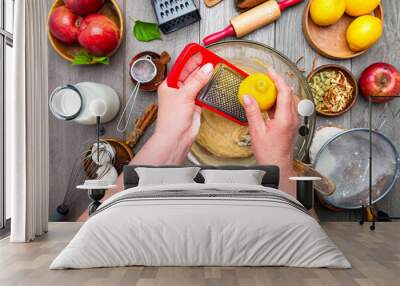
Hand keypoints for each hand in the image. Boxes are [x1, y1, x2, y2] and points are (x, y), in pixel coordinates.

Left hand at [131, 54, 213, 164]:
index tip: (200, 53)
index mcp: (169, 85)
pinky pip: (202, 94)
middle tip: (210, 59)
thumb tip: (207, 68)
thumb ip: (197, 81)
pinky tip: (213, 82)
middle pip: (190, 75)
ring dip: (205, 78)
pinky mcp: (194, 106)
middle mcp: (177, 91)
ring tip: (214, 68)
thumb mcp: (184, 95)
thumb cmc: (171, 120)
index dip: (190, 60)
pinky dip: (208, 88)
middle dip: (199, 67)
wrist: (176, 138)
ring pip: (197, 84)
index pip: (181, 68)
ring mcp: (186, 98)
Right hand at [242, 68, 298, 195]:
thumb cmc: (269, 154)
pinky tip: (267, 104)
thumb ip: (252, 112)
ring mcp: (293, 122)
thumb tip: (247, 97)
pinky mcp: (290, 126)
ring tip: (265, 89)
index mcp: (285, 118)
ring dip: (277, 93)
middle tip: (265, 78)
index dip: (277, 79)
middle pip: (288, 94)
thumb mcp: (257, 132)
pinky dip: (277, 102)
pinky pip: (285, 109)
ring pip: (287, 101)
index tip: (269, 71)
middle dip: (277, 83)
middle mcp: (292, 118)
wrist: (278, 167)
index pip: (284, 91)